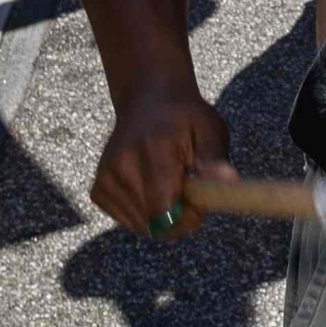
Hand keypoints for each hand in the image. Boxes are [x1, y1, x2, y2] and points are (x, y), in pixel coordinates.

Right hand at [90, 85, 233, 234]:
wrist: (148, 101)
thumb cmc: (185, 119)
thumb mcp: (210, 130)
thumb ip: (215, 159)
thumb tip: (228, 180)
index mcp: (152, 150)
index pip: (165, 210)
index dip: (187, 218)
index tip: (200, 204)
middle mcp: (121, 164)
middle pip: (153, 222)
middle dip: (177, 218)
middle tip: (187, 191)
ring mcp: (105, 177)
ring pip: (141, 225)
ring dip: (161, 216)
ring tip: (169, 184)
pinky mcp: (97, 189)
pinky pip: (127, 219)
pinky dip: (143, 212)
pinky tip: (149, 186)